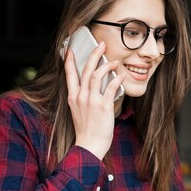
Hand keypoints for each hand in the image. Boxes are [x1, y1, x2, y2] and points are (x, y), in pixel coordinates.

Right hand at [64, 43, 125, 158]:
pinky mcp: (103, 107)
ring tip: (115, 61)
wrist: (89, 145)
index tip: (70, 49)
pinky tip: (121, 76)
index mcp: (73, 97)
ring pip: (97, 76)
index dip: (70, 60)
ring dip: (107, 65)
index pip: (69, 74)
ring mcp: (91, 101)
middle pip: (86, 70)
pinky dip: (116, 80)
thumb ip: (84, 99)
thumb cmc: (87, 131)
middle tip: (101, 44)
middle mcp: (81, 97)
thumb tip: (95, 89)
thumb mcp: (79, 112)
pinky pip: (110, 88)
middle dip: (94, 54)